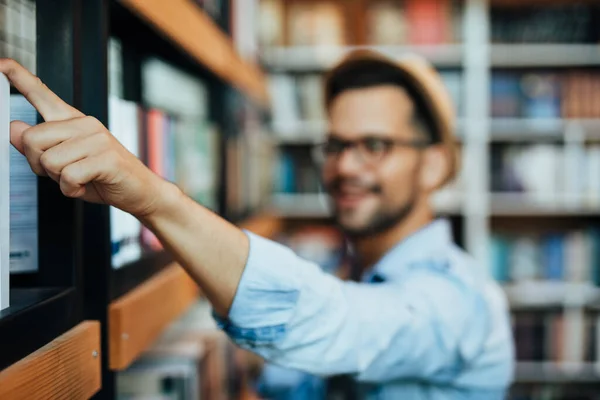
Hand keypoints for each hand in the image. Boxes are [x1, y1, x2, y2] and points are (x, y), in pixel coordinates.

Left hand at [1, 58, 171, 217]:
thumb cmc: (104, 177)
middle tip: (61, 173)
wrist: (141, 191)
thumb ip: (39, 147)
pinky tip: (86, 186)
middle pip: (32, 138)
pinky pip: (69, 176)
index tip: (2, 63)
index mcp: (74, 122)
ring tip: (79, 179)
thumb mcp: (65, 163)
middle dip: (38, 164)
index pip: (42, 94)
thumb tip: (13, 128)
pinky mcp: (107, 158)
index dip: (20, 77)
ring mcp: (97, 139)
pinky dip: (72, 189)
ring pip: (49, 161)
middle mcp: (85, 124)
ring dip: (59, 180)